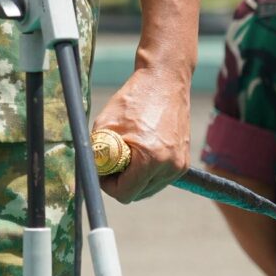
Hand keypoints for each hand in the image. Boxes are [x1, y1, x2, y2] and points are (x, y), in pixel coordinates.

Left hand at [89, 66, 189, 201]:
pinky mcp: (184, 161)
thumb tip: (91, 173)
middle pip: (138, 194)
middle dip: (121, 182)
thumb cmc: (133, 100)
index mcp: (151, 158)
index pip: (125, 194)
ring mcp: (180, 165)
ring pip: (149, 188)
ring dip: (135, 178)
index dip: (108, 185)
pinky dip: (147, 171)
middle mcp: (170, 166)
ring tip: (127, 153)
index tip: (102, 170)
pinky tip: (140, 151)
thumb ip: (97, 153)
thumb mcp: (105, 125)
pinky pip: (160, 178)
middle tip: (111, 161)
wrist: (164, 81)